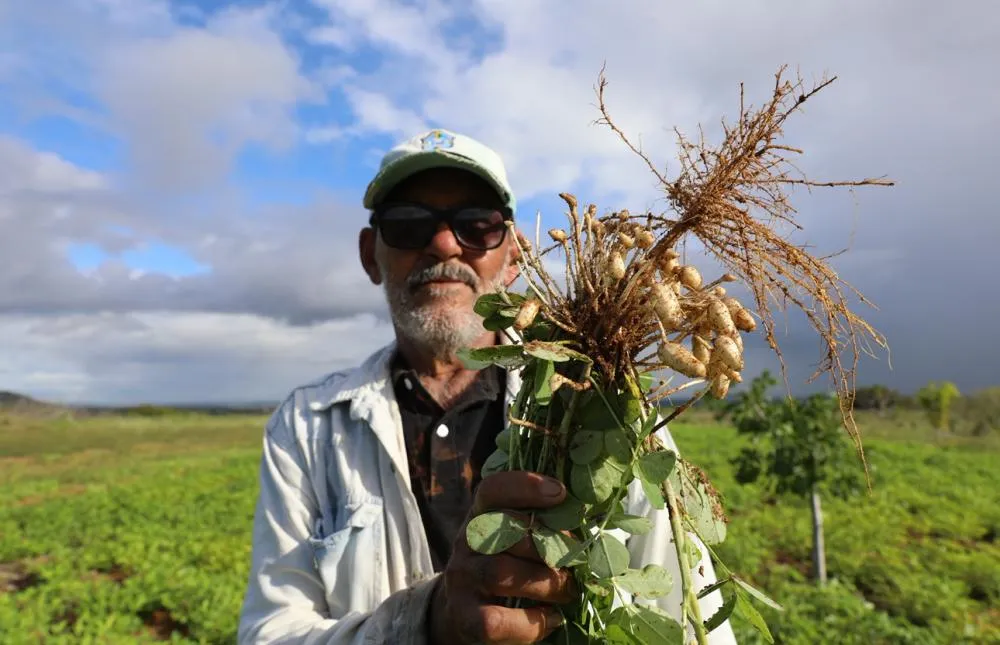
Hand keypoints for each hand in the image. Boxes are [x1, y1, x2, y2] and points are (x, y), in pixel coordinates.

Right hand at [429, 471, 577, 643]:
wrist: (471, 616)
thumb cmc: (513, 569)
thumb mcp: (522, 540)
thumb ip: (544, 526)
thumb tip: (588, 519)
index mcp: (482, 515)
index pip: (492, 490)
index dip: (524, 486)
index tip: (560, 492)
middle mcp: (466, 543)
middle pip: (505, 533)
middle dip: (550, 547)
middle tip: (578, 562)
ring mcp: (461, 580)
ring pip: (501, 573)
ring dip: (546, 583)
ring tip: (570, 592)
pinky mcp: (464, 617)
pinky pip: (496, 620)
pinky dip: (531, 623)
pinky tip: (552, 618)